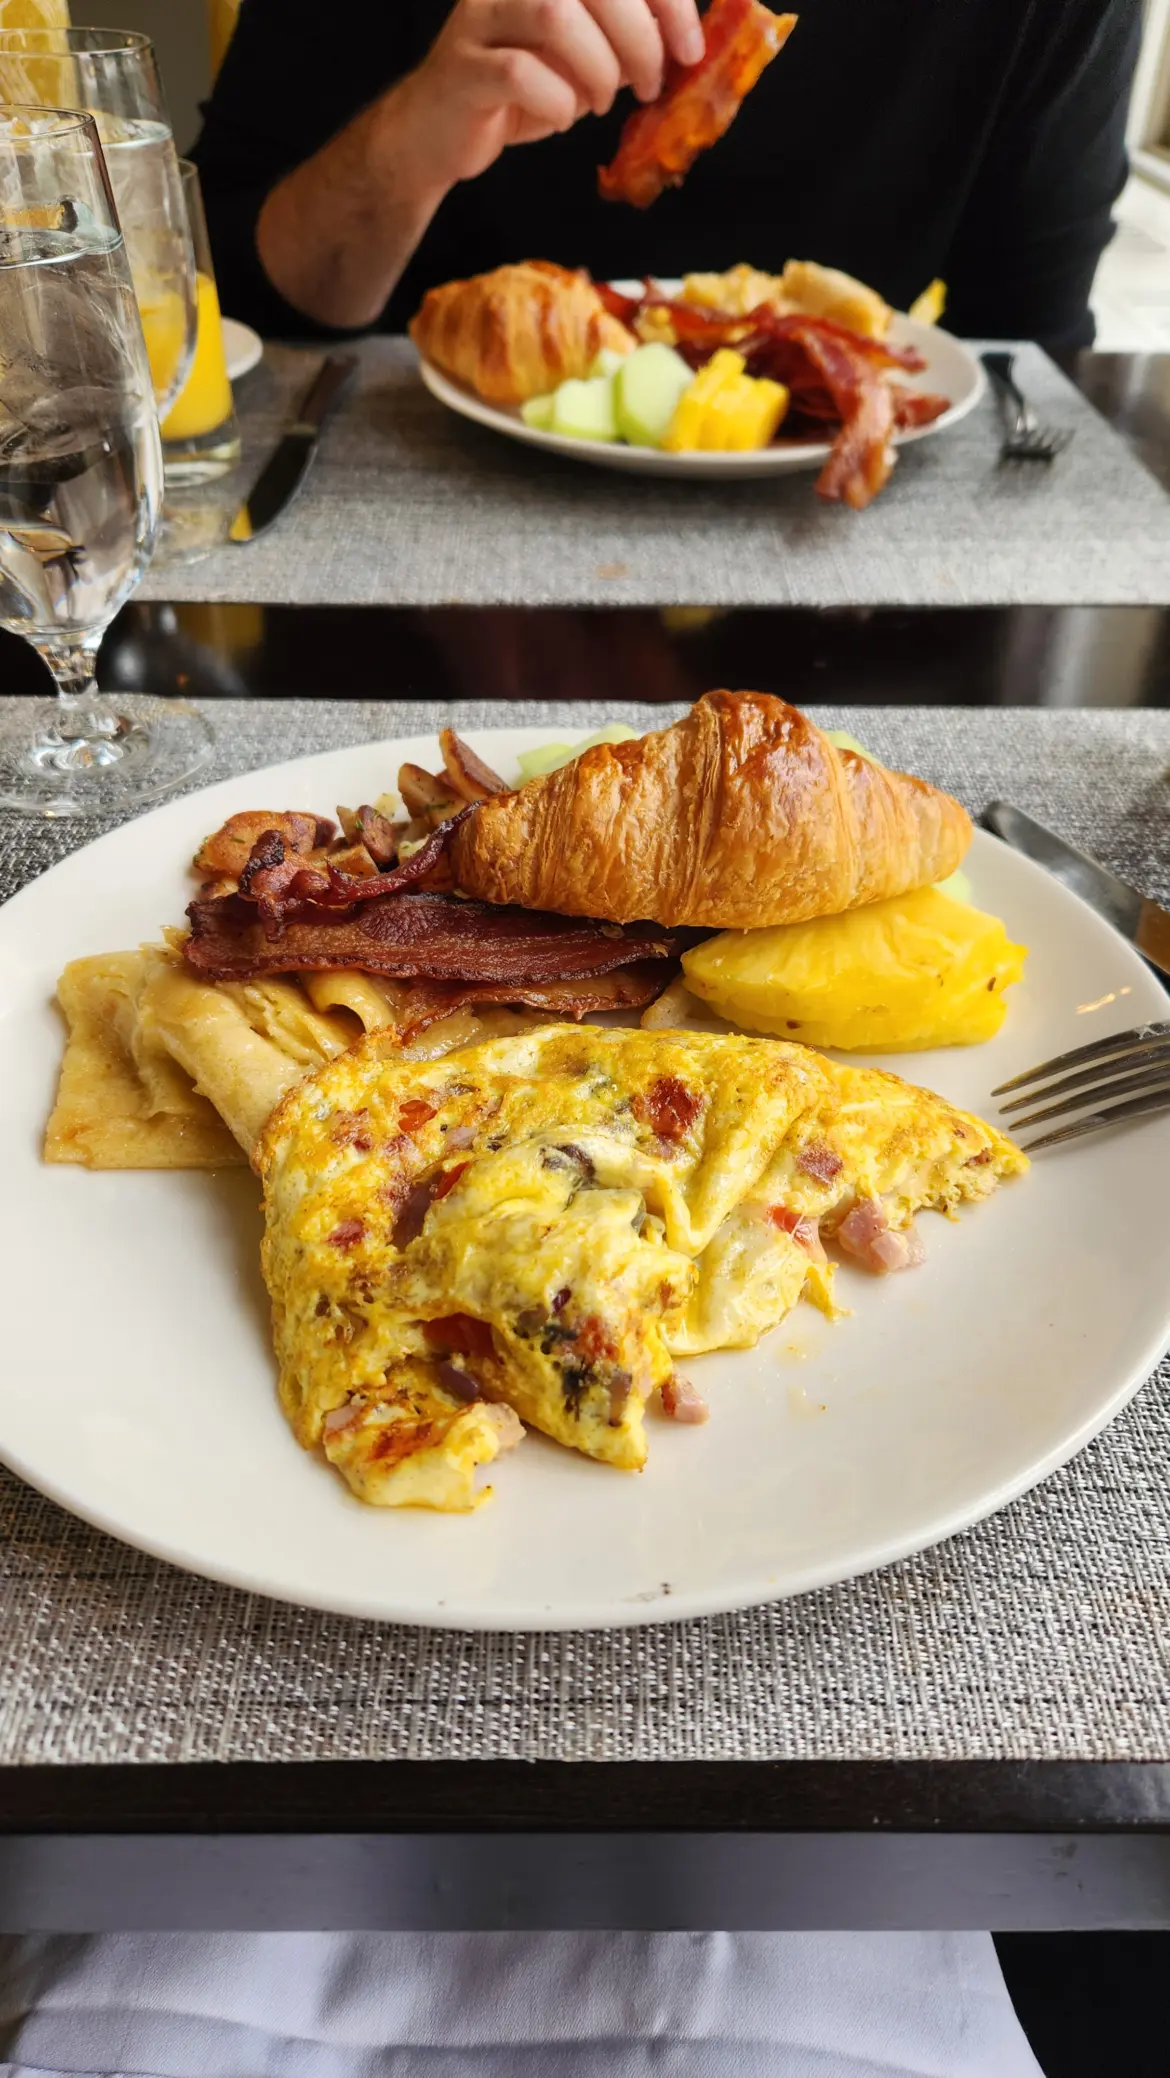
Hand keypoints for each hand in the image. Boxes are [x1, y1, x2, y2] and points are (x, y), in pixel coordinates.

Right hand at [396, 0, 705, 192]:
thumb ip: (626, 39)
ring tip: (601, 101)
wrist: (440, 133)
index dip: (667, 1)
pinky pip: (518, 72)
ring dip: (597, 66)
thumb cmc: (518, 91)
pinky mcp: (461, 66)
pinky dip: (556, 102)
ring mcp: (480, 16)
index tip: (690, 50)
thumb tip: (685, 44)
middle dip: (639, 37)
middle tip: (650, 83)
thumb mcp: (584, 56)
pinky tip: (561, 117)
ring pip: (554, 14)